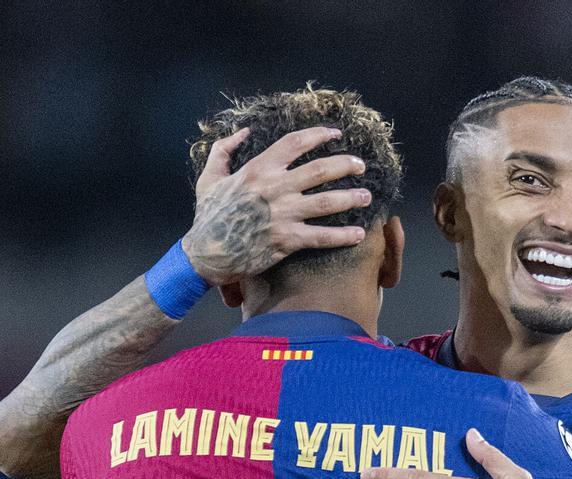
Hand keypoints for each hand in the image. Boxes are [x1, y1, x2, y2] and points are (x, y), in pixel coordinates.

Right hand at [182, 126, 370, 285]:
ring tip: (367, 196)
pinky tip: (358, 234)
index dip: (319, 135)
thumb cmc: (208, 215)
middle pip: (320, 169)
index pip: (296, 143)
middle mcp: (275, 188)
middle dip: (345, 164)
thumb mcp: (209, 177)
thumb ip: (224, 149)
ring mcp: (283, 214)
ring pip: (326, 202)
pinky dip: (342, 236)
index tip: (336, 134)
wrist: (205, 253)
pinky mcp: (287, 240)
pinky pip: (322, 236)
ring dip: (351, 198)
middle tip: (360, 165)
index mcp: (258, 169)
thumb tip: (243, 132)